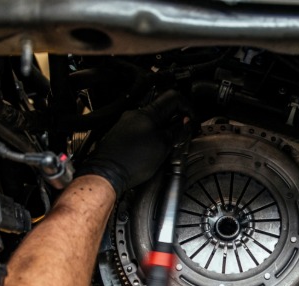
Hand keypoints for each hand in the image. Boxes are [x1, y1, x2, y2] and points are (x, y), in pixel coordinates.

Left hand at [76, 90, 191, 193]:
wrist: (107, 173)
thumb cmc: (131, 161)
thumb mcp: (163, 146)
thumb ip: (176, 131)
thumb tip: (184, 122)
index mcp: (147, 112)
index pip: (173, 98)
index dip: (187, 108)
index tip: (191, 121)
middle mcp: (136, 114)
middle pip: (163, 110)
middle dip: (175, 121)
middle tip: (182, 135)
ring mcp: (127, 123)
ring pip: (153, 121)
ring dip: (164, 131)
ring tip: (167, 146)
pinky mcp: (122, 134)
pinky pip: (142, 130)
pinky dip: (152, 137)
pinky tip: (152, 151)